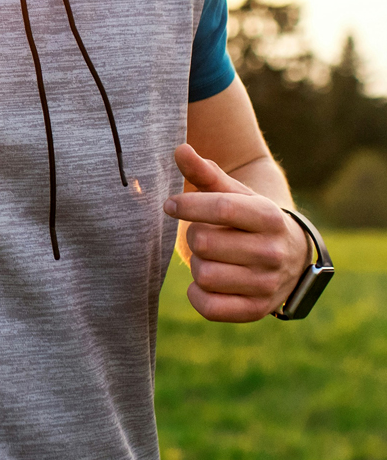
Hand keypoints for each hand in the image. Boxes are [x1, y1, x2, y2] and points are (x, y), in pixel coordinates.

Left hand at [163, 144, 309, 321]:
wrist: (290, 256)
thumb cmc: (249, 218)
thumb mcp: (234, 193)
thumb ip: (205, 173)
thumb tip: (179, 149)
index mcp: (268, 216)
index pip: (222, 208)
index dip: (188, 205)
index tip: (170, 205)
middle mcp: (272, 251)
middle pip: (204, 244)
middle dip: (194, 236)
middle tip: (204, 235)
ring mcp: (267, 284)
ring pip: (205, 275)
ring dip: (197, 265)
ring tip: (210, 258)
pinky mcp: (256, 310)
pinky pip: (209, 307)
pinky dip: (198, 296)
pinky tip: (206, 283)